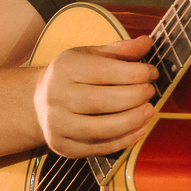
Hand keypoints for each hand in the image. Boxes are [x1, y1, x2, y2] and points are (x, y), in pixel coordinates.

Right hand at [33, 36, 157, 157]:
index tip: (152, 72)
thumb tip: (147, 43)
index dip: (135, 73)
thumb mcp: (91, 56)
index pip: (105, 71)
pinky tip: (139, 129)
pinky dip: (124, 140)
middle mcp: (57, 97)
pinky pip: (99, 147)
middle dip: (135, 97)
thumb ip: (120, 51)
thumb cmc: (72, 76)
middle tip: (151, 92)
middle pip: (103, 101)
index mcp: (65, 69)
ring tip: (148, 111)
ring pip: (101, 129)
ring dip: (132, 121)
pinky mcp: (64, 147)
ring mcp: (58, 125)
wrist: (38, 101)